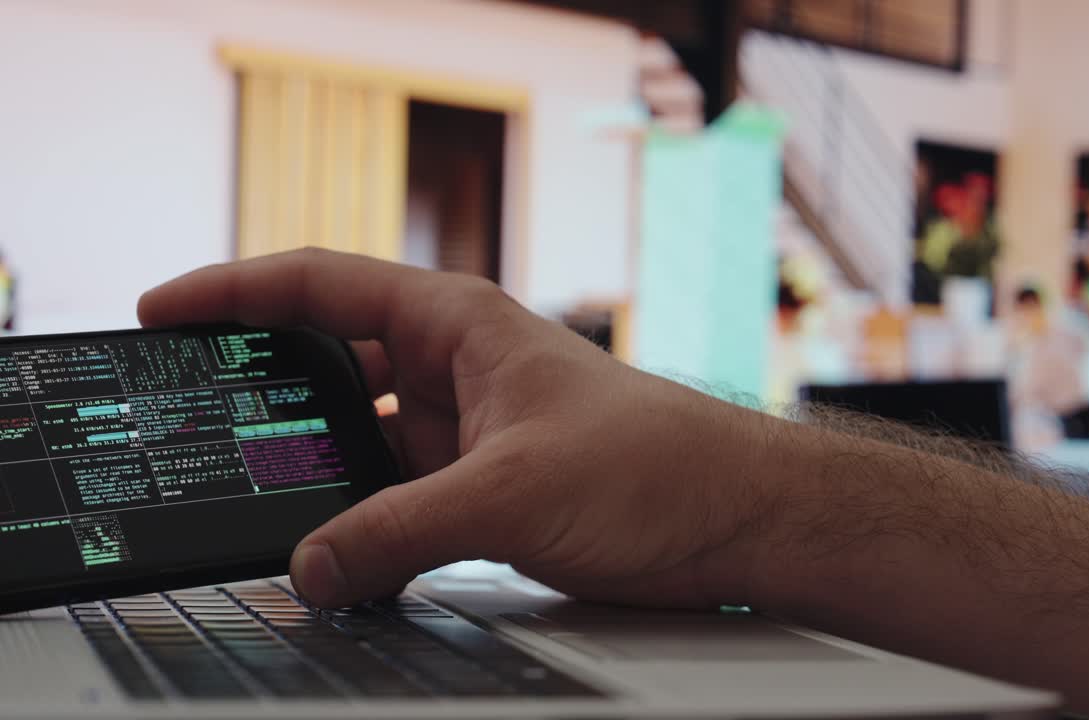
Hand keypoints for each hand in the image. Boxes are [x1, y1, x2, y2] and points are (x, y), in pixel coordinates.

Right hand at [139, 249, 780, 608]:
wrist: (737, 520)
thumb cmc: (660, 464)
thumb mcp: (512, 494)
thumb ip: (400, 531)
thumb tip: (314, 567)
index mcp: (459, 324)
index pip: (323, 285)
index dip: (236, 292)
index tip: (165, 309)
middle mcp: (456, 369)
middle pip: (331, 366)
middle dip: (263, 396)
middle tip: (189, 424)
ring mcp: (467, 431)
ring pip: (359, 443)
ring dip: (312, 474)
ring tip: (246, 503)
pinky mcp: (484, 487)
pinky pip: (394, 497)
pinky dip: (358, 523)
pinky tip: (329, 554)